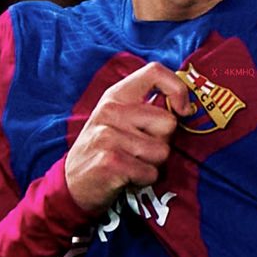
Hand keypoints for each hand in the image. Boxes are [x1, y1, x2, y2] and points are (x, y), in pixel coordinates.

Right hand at [64, 60, 193, 215]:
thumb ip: (146, 109)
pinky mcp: (110, 161)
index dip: (177, 88)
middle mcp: (111, 110)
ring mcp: (108, 135)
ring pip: (162, 151)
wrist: (72, 185)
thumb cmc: (105, 150)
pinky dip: (144, 180)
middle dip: (163, 141)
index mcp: (116, 95)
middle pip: (168, 122)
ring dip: (153, 164)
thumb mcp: (118, 120)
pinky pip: (151, 172)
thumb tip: (184, 107)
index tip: (183, 110)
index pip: (154, 72)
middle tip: (140, 150)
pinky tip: (126, 177)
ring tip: (131, 164)